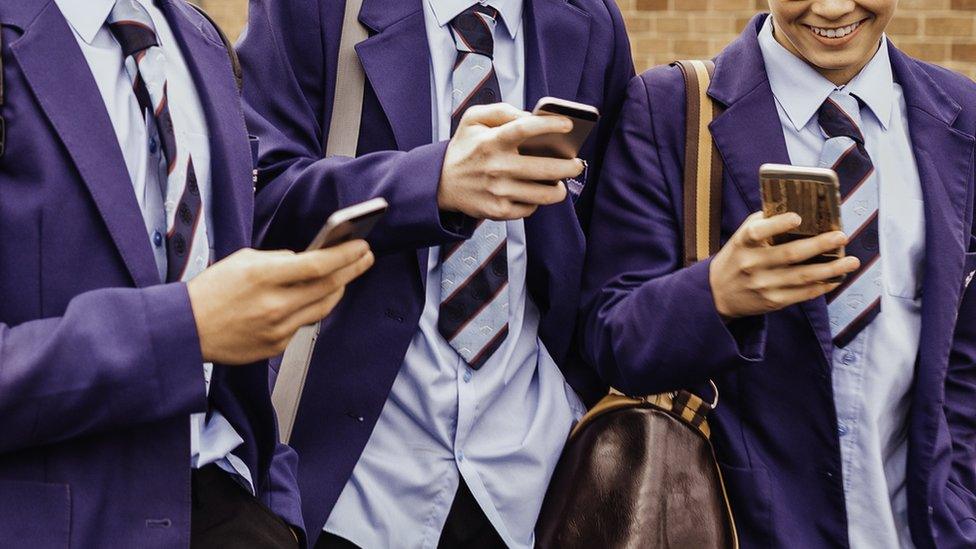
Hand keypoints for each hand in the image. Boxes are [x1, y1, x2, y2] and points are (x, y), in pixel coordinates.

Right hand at [187, 241, 373, 363]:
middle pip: (329, 286)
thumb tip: (307, 260)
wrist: (186, 330)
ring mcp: (277, 328)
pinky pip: (304, 324)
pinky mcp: (276, 346)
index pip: (319, 264)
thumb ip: (279, 260)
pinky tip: (316, 297)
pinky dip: (312, 308)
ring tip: (346, 275)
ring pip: (323, 307)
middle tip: (365, 257)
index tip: (362, 245)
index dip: (346, 254)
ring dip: (338, 289)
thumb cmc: (211, 291)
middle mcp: (274, 304)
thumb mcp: (243, 260)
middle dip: (353, 269)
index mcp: (264, 276)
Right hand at [438, 103, 584, 219]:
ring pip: (543, 194)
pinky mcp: (498, 210)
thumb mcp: (473, 119)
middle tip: (577, 164)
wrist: (441, 183)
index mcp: (491, 141)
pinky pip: (530, 208)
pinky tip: (535, 194)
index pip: (524, 128)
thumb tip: (531, 116)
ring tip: (561, 183)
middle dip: (569, 167)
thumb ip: (502, 111)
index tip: (568, 125)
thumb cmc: (464, 148)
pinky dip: (537, 201)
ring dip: (559, 189)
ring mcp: (498, 191)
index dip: (550, 125)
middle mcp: (496, 167)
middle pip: (545, 168)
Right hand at [709, 212, 860, 319]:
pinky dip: (822, 286)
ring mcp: (763, 285)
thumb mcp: (740, 238)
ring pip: (802, 277)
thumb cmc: (736, 257)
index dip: (778, 224)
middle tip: (842, 236)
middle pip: (789, 254)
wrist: (717, 294)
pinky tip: (836, 278)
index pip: (758, 232)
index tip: (798, 217)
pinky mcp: (772, 301)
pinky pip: (802, 294)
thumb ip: (763, 224)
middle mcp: (752, 264)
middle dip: (819, 245)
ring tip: (852, 261)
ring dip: (830, 269)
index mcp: (743, 243)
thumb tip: (798, 209)